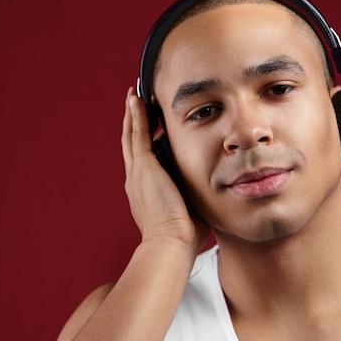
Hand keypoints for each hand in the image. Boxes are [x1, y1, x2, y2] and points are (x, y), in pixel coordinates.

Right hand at [121, 86, 208, 253]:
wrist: (171, 244)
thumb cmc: (184, 234)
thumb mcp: (187, 208)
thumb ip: (192, 193)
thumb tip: (209, 187)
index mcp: (145, 190)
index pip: (143, 158)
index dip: (145, 140)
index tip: (150, 126)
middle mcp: (136, 179)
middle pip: (132, 142)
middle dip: (134, 122)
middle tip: (136, 103)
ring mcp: (138, 172)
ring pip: (132, 135)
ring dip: (133, 114)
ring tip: (135, 96)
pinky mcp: (144, 167)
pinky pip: (138, 134)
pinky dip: (137, 115)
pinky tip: (138, 99)